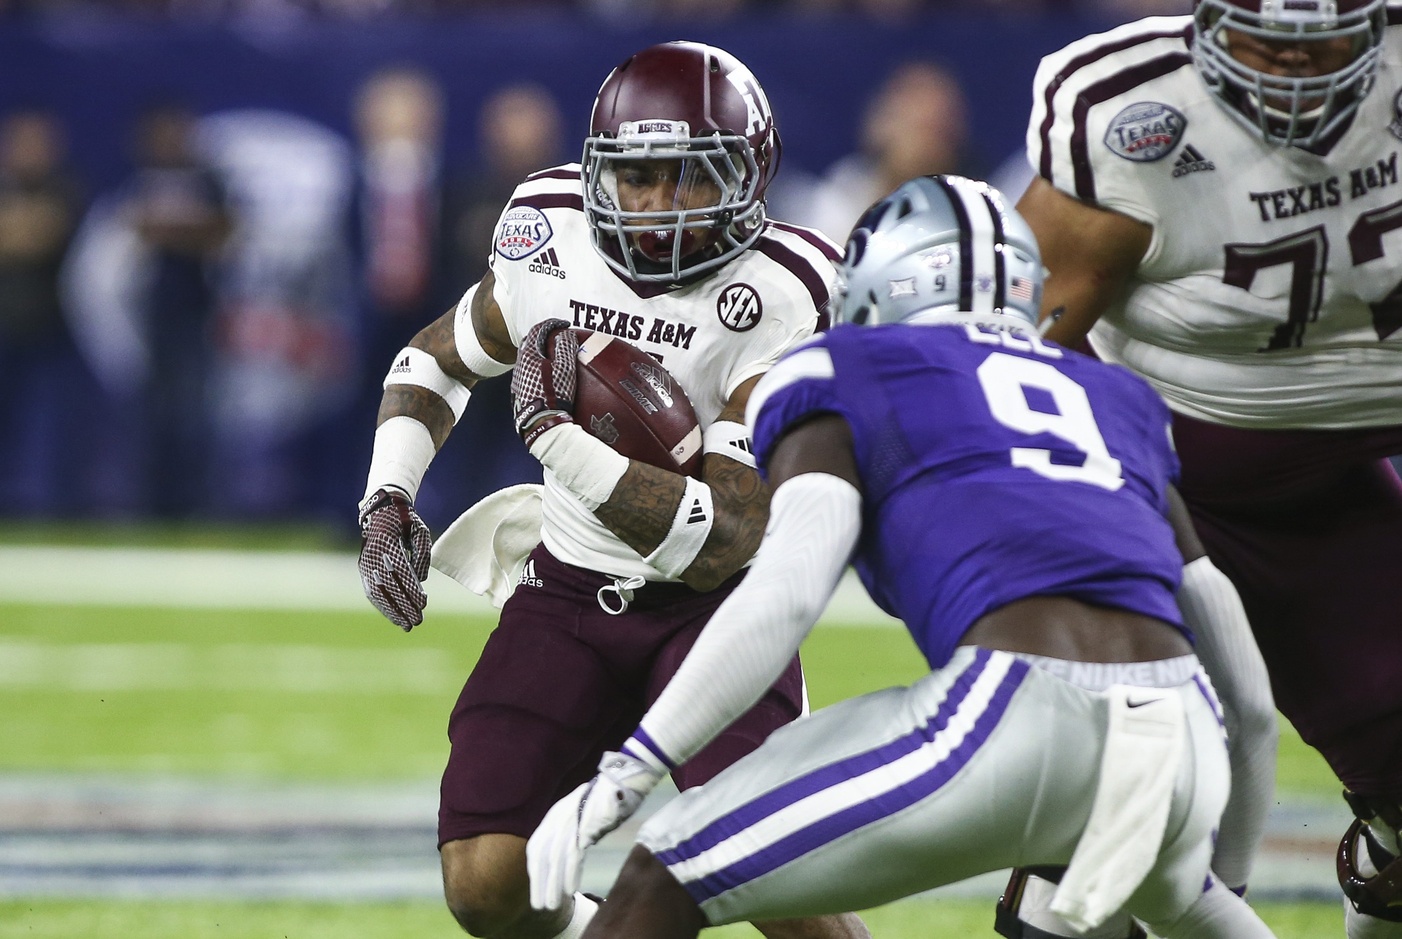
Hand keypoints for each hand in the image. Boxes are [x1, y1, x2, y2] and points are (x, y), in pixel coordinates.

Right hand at [358, 487, 432, 630]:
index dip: (411, 588)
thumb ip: (422, 553)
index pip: (401, 571)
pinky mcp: (364, 568)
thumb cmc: (406, 521)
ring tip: (406, 625)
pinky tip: (393, 616)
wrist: (381, 510)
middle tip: (418, 620)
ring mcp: (366, 562)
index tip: (423, 603)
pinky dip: (382, 606)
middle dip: (404, 605)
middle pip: (389, 585)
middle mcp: (374, 554)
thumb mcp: (420, 530)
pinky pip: (371, 591)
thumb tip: (421, 580)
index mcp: (388, 542)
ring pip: (378, 592)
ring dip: (392, 611)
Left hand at [511, 319, 578, 447]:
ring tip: (553, 356)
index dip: (552, 324)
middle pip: (529, 343)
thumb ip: (565, 347)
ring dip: (539, 353)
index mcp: (528, 355)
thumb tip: (564, 333)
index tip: (564, 325)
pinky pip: (527, 372)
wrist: (540, 423)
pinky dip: (536, 367)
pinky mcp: (518, 393)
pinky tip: (546, 375)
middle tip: (558, 337)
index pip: (538, 330)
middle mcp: (518, 365)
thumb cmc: (554, 394)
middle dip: (543, 336)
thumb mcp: (565, 368)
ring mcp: (516, 380)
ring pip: (526, 358)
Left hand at [526, 750, 662, 910]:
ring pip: (555, 858)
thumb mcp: (580, 815)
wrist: (622, 778)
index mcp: (553, 815)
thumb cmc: (606, 799)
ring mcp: (570, 819)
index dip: (534, 871)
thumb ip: (571, 833)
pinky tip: (571, 889)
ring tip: (554, 904)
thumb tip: (568, 858)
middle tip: (539, 905)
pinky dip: (571, 872)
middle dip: (539, 883)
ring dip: (553, 884)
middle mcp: (557, 817)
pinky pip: (574, 853)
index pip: (535, 847)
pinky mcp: (585, 823)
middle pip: (541, 856)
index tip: (535, 889)